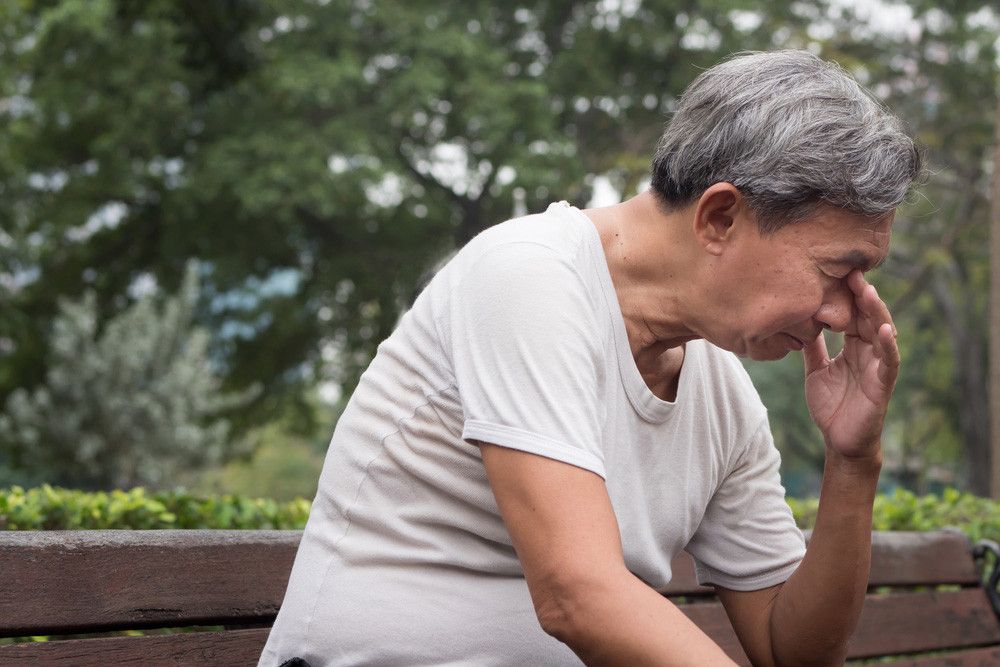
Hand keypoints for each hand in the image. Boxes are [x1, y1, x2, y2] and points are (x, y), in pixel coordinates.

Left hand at [802, 270, 899, 458]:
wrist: (839, 440)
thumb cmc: (830, 405)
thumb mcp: (815, 370)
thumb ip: (811, 346)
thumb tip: (797, 321)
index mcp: (853, 346)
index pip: (852, 314)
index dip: (846, 296)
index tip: (835, 272)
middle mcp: (868, 351)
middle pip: (868, 317)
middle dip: (861, 295)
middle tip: (851, 272)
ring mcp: (878, 366)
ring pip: (882, 333)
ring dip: (876, 312)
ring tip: (868, 292)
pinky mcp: (884, 384)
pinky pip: (890, 361)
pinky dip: (888, 345)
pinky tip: (885, 331)